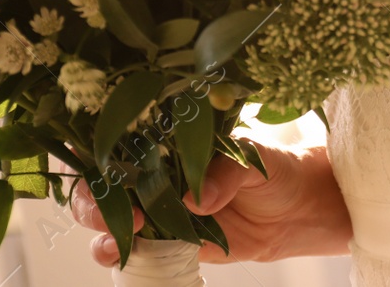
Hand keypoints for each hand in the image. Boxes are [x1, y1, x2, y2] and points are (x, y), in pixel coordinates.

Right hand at [69, 140, 351, 265]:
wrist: (295, 211)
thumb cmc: (273, 169)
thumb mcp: (255, 160)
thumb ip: (225, 173)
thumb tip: (197, 200)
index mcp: (169, 139)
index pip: (120, 137)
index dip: (97, 145)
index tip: (93, 158)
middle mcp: (154, 173)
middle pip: (102, 181)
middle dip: (95, 194)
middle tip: (113, 206)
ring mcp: (156, 208)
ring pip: (106, 216)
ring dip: (100, 225)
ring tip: (121, 229)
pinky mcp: (166, 240)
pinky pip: (130, 247)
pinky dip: (116, 251)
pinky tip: (119, 252)